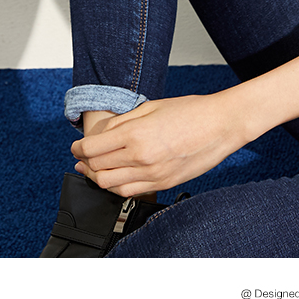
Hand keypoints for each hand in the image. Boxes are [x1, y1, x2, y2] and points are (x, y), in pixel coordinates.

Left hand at [70, 92, 242, 197]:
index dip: (78, 148)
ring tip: (95, 169)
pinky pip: (130, 192)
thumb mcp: (153, 106)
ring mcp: (153, 174)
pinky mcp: (163, 184)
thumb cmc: (193, 111)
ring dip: (98, 177)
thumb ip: (124, 121)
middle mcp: (142, 157)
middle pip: (97, 168)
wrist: (222, 125)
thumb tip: (102, 133)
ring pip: (110, 185)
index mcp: (136, 134)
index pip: (92, 148)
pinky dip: (116, 187)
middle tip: (81, 157)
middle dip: (84, 163)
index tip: (76, 146)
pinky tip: (116, 177)